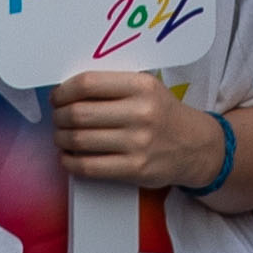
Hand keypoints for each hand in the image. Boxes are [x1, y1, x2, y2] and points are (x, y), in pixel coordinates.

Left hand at [49, 69, 215, 189]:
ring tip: (61, 136)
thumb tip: (67, 91)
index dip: (64, 91)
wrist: (195, 146)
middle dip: (59, 116)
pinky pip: (89, 167)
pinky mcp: (135, 169)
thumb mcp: (146, 88)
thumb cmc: (162, 114)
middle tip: (57, 118)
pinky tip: (68, 157)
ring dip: (62, 139)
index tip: (57, 97)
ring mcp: (138, 143)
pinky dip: (70, 162)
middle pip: (80, 113)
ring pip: (80, 140)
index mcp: (141, 86)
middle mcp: (141, 113)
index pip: (88, 84)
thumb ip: (113, 85)